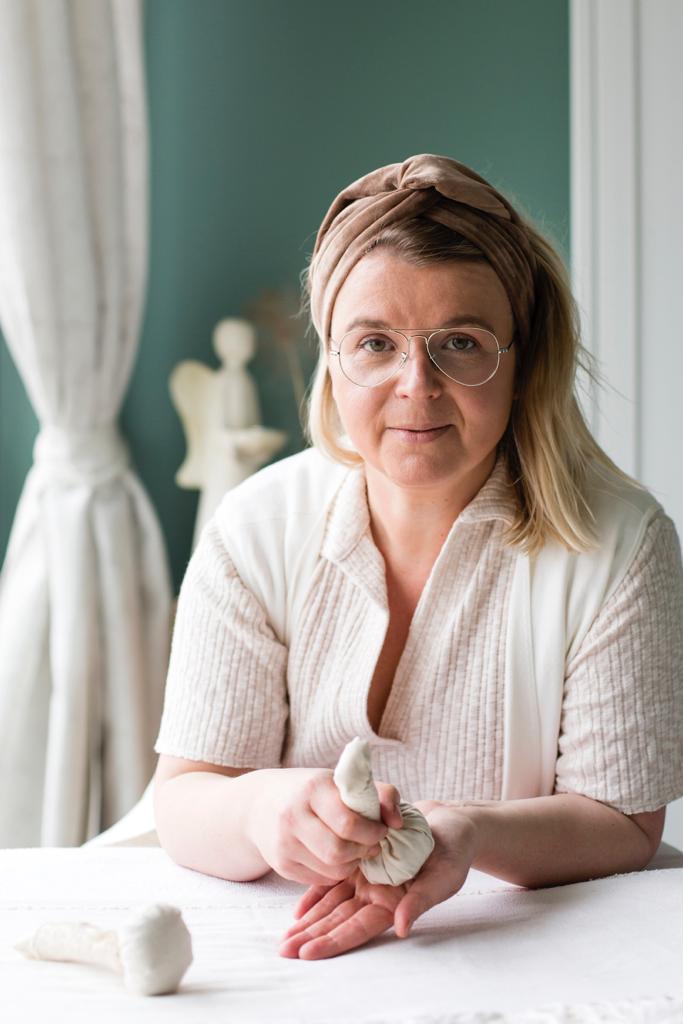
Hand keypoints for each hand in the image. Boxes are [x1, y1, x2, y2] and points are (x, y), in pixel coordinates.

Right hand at [245, 767, 402, 886]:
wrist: (261, 803)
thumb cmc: (312, 791)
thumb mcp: (342, 782)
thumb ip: (379, 794)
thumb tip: (398, 822)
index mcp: (313, 789)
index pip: (349, 822)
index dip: (373, 831)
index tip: (381, 829)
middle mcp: (293, 816)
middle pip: (340, 851)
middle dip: (363, 851)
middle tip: (371, 844)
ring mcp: (284, 843)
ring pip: (332, 870)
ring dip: (352, 864)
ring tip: (355, 850)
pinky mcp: (281, 865)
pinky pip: (320, 879)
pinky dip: (335, 872)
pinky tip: (335, 856)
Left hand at [278, 800, 477, 958]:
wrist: (450, 823)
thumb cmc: (454, 851)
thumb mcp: (444, 875)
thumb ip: (421, 900)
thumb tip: (401, 927)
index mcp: (396, 904)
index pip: (358, 929)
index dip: (333, 941)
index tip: (306, 953)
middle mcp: (378, 896)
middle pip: (339, 921)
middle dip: (312, 937)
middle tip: (284, 950)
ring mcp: (368, 880)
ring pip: (333, 905)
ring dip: (309, 921)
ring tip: (285, 938)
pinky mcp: (362, 862)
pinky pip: (335, 882)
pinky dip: (317, 895)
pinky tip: (298, 910)